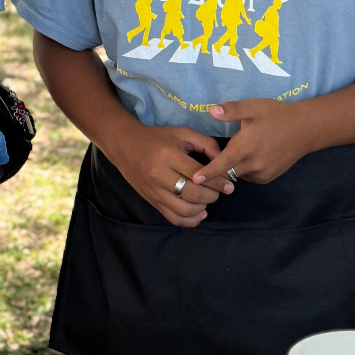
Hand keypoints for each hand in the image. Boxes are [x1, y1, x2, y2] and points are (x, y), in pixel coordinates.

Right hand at [106, 121, 228, 226]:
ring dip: (202, 207)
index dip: (218, 182)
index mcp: (168, 155)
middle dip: (213, 195)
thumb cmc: (156, 138)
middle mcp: (159, 175)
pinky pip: (174, 218)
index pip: (199, 174)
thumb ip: (206, 144)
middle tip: (219, 191)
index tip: (229, 185)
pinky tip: (199, 212)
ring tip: (207, 198)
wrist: (125, 145)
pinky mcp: (152, 201)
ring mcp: (154, 191)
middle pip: (193, 194)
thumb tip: (224, 163)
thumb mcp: (182, 133)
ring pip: (185, 210)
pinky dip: (191, 220)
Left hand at [192, 98, 317, 187]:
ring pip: (237, 174)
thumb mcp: (254, 106)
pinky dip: (241, 169)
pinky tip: (244, 156)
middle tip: (207, 157)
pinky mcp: (268, 178)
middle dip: (216, 168)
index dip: (209, 172)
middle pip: (228, 172)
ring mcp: (263, 173)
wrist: (306, 129)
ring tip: (230, 152)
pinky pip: (247, 176)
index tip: (195, 179)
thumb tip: (211, 111)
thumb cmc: (277, 115)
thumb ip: (232, 110)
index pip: (225, 163)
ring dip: (230, 167)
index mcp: (248, 146)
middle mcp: (255, 164)